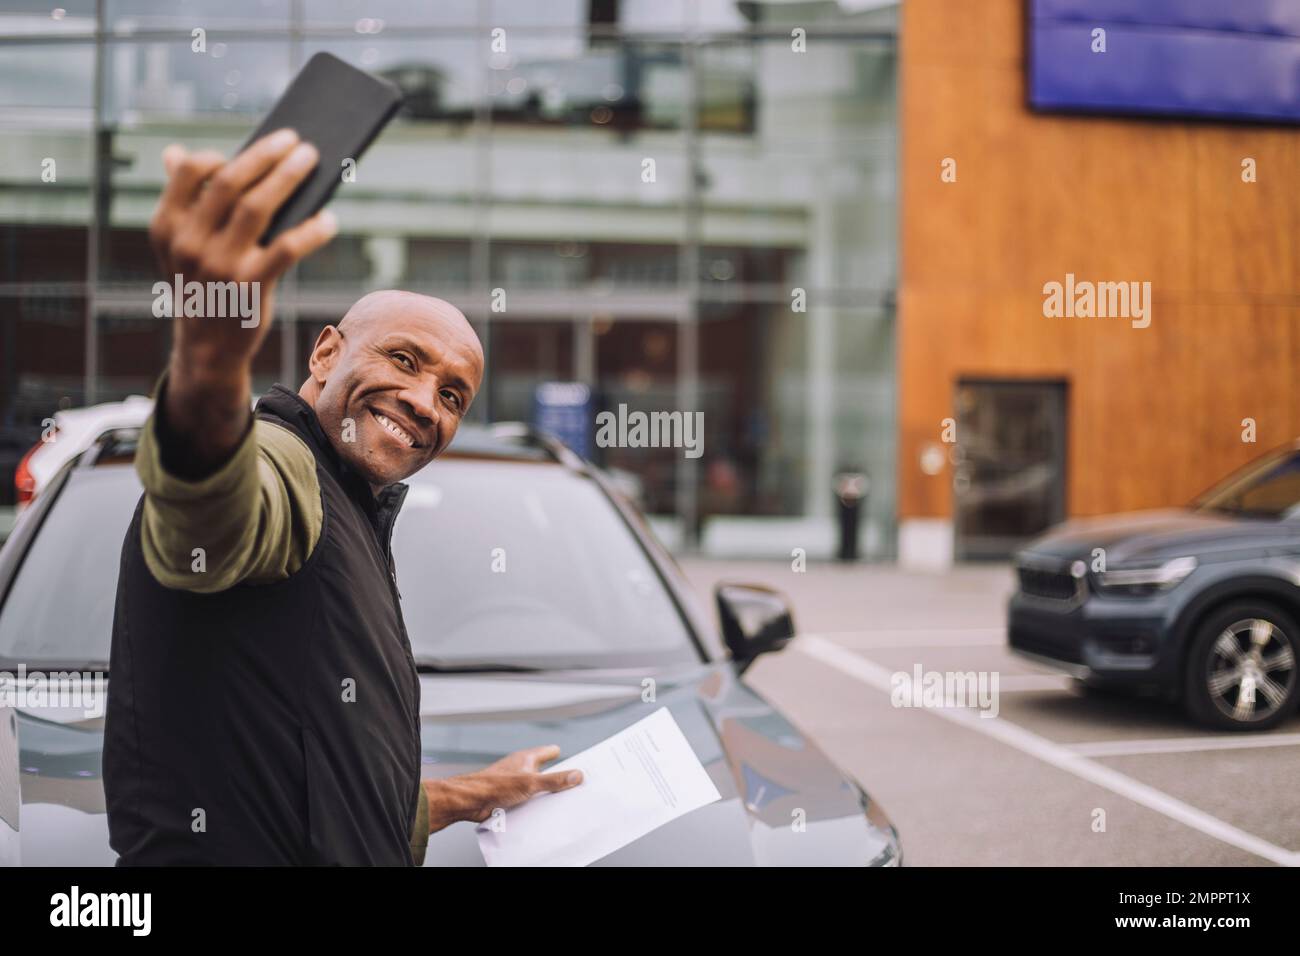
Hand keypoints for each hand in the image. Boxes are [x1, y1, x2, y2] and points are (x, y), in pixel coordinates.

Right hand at [150, 128, 336, 370]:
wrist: (207, 349)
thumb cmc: (203, 286)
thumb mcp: (178, 248)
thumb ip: (181, 202)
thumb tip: (178, 152)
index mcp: (167, 227)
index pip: (191, 173)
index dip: (221, 154)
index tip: (249, 149)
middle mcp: (188, 243)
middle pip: (230, 183)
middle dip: (265, 155)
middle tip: (294, 139)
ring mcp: (220, 265)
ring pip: (258, 207)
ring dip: (288, 177)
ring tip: (310, 159)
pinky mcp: (251, 286)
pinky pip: (287, 247)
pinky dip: (311, 230)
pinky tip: (327, 219)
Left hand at [425, 745, 583, 831]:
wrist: (471, 801)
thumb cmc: (493, 786)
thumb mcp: (531, 783)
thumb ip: (555, 780)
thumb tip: (576, 775)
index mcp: (527, 758)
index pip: (549, 752)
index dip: (562, 755)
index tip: (576, 760)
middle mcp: (520, 768)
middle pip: (543, 770)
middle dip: (556, 777)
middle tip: (572, 782)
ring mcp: (513, 783)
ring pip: (534, 786)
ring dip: (543, 793)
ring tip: (557, 801)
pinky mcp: (507, 797)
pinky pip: (526, 799)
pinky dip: (533, 804)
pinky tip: (538, 812)